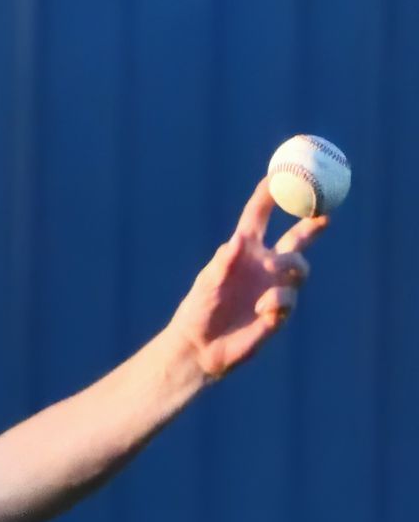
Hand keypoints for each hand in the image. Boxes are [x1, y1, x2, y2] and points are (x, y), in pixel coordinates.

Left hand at [168, 178, 329, 380]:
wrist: (198, 348)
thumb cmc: (197, 311)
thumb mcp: (206, 285)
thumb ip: (222, 263)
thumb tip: (237, 241)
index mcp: (244, 251)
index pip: (260, 216)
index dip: (270, 194)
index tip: (280, 173)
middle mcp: (263, 266)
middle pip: (296, 239)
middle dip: (313, 224)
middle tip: (324, 214)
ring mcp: (273, 288)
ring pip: (299, 268)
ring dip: (289, 268)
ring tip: (269, 276)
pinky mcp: (277, 313)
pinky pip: (288, 300)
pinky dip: (278, 301)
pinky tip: (262, 310)